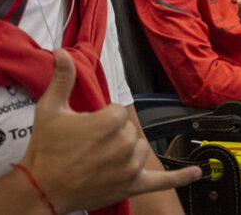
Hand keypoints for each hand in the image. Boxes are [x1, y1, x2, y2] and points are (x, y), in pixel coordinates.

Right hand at [20, 50, 200, 212]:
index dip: (102, 118)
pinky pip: (164, 180)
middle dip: (112, 134)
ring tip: (101, 158)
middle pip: (129, 129)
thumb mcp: (50, 109)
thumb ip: (62, 79)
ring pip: (140, 148)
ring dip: (126, 151)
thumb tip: (62, 53)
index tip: (87, 127)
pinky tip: (197, 172)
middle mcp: (124, 144)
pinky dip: (182, 177)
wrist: (43, 188)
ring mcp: (130, 167)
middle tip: (88, 144)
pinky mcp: (133, 185)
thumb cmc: (46, 150)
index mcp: (109, 122)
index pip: (118, 110)